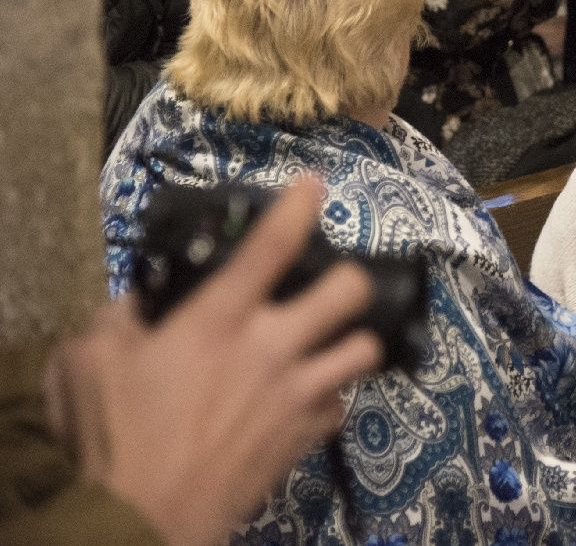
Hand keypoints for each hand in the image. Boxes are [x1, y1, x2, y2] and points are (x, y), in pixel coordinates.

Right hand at [44, 179, 380, 545]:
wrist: (135, 524)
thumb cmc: (108, 438)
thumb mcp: (88, 361)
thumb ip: (121, 317)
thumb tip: (143, 300)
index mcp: (220, 320)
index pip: (273, 246)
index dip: (301, 206)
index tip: (315, 185)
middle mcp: (272, 350)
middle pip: (350, 291)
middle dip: (348, 278)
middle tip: (328, 284)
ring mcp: (296, 397)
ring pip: (364, 350)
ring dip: (351, 341)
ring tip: (329, 342)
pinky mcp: (304, 441)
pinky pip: (341, 407)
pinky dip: (330, 398)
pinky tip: (307, 399)